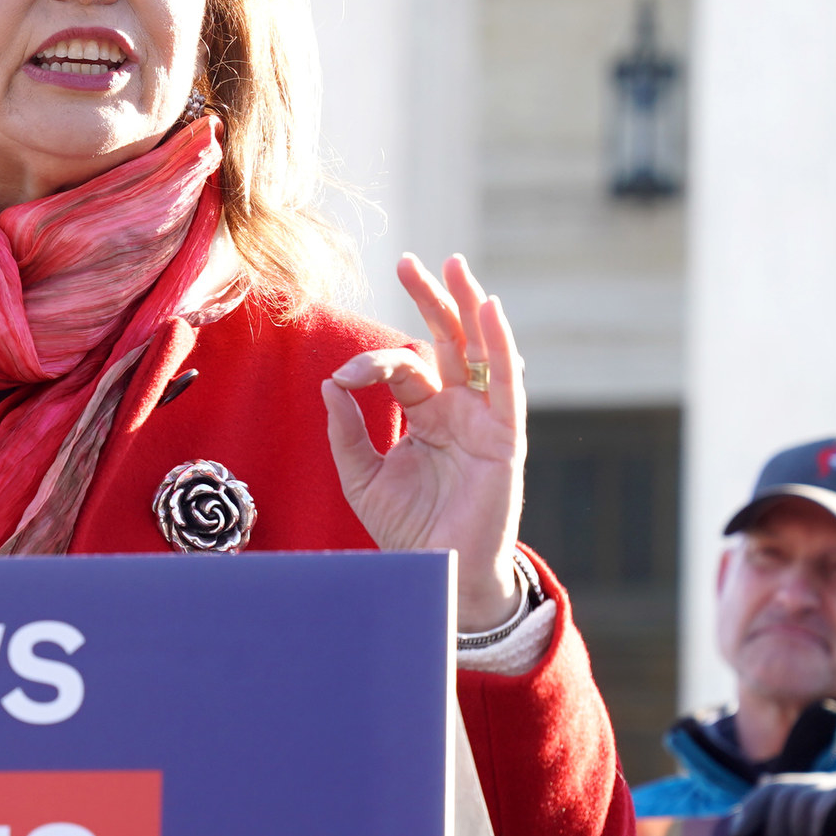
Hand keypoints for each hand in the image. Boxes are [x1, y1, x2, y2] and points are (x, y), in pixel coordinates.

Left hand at [321, 253, 526, 634]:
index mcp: (426, 415)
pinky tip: (489, 309)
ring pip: (478, 351)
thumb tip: (329, 383)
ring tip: (454, 266)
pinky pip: (506, 384)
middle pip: (446, 341)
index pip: (401, 368)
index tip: (342, 379)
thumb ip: (345, 431)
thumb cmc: (407, 530)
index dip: (370, 365)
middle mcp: (458, 409)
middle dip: (429, 300)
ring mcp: (484, 420)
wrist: (437, 573)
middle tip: (409, 262)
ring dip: (467, 307)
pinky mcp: (506, 437)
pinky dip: (500, 345)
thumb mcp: (362, 477)